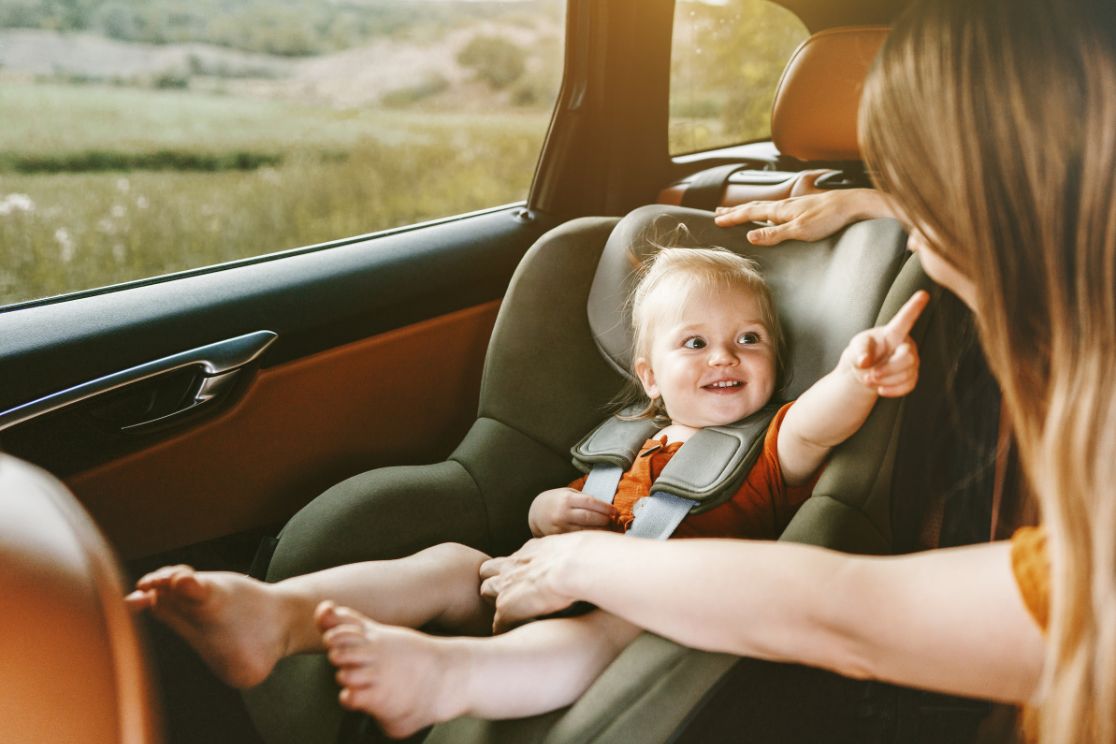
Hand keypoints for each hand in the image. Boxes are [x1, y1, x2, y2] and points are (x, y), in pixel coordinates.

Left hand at [479, 534, 583, 631]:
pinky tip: (511, 636)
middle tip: (508, 594)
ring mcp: (506, 584)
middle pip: (488, 569)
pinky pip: (498, 623)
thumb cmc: (585, 556)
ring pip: (485, 591)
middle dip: (494, 580)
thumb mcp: (576, 548)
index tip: (526, 579)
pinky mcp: (506, 606)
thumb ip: (573, 555)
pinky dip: (503, 628)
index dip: (517, 570)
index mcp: (533, 550)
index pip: (515, 559)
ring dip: (495, 602)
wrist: (575, 564)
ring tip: (506, 616)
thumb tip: (590, 556)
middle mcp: (514, 564)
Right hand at [528, 487, 617, 536]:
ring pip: (585, 531)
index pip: (590, 502)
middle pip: (589, 517)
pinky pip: (577, 538)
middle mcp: (563, 513)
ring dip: (599, 530)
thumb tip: (605, 507)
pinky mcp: (559, 537)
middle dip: (604, 519)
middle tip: (612, 520)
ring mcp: (560, 527)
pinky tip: (596, 536)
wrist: (536, 512)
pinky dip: (589, 538)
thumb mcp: (568, 493)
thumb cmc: (557, 501)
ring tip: (607, 528)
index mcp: (567, 499)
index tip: (615, 511)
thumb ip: (584, 499)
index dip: (605, 507)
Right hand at [714, 185, 892, 245]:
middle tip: (718, 212)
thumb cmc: (828, 218)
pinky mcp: (803, 208)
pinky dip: (764, 210)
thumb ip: (774, 234)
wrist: (852, 205)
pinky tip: (769, 213)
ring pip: (764, 206)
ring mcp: (794, 205)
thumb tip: (750, 236)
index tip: (716, 220)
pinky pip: (775, 208)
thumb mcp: (799, 231)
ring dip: (747, 209)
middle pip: (753, 207)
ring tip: (738, 210)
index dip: (732, 217)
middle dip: (734, 211)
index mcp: (780, 210)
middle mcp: (784, 205)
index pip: (749, 213)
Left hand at [842, 290, 928, 396]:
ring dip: (886, 381)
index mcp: (893, 333)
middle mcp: (906, 345)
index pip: (904, 320)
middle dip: (888, 369)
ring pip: (907, 374)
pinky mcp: (912, 376)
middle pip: (907, 358)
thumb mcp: (856, 348)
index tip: (923, 294)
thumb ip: (859, 352)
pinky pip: (908, 385)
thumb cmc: (862, 352)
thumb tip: (865, 362)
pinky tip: (880, 389)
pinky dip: (892, 390)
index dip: (913, 308)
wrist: (865, 372)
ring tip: (870, 379)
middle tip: (869, 375)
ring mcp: (912, 361)